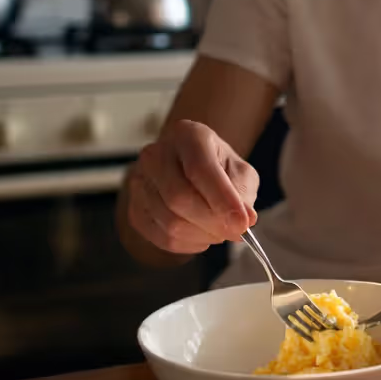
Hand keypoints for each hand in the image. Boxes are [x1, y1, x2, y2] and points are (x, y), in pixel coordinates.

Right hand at [125, 119, 259, 253]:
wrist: (191, 168)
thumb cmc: (218, 168)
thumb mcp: (240, 172)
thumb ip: (243, 193)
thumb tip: (244, 220)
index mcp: (187, 135)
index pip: (199, 169)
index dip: (222, 200)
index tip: (241, 222)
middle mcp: (157, 154)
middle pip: (179, 198)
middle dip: (212, 222)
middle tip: (234, 231)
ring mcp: (140, 182)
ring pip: (170, 222)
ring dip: (203, 235)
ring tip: (219, 229)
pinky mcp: (136, 209)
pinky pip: (162, 238)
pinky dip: (188, 243)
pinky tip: (201, 234)